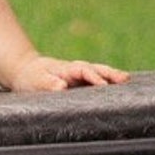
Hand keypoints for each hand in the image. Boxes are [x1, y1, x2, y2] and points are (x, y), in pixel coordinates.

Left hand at [8, 54, 129, 92]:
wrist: (27, 70)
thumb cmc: (31, 77)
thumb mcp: (35, 81)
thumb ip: (48, 83)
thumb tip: (62, 87)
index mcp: (66, 69)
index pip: (82, 71)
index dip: (93, 77)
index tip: (103, 85)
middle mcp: (75, 70)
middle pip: (95, 68)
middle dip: (109, 73)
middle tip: (124, 79)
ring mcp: (79, 74)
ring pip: (99, 72)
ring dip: (112, 75)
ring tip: (126, 80)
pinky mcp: (80, 81)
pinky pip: (97, 78)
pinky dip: (109, 80)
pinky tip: (121, 86)